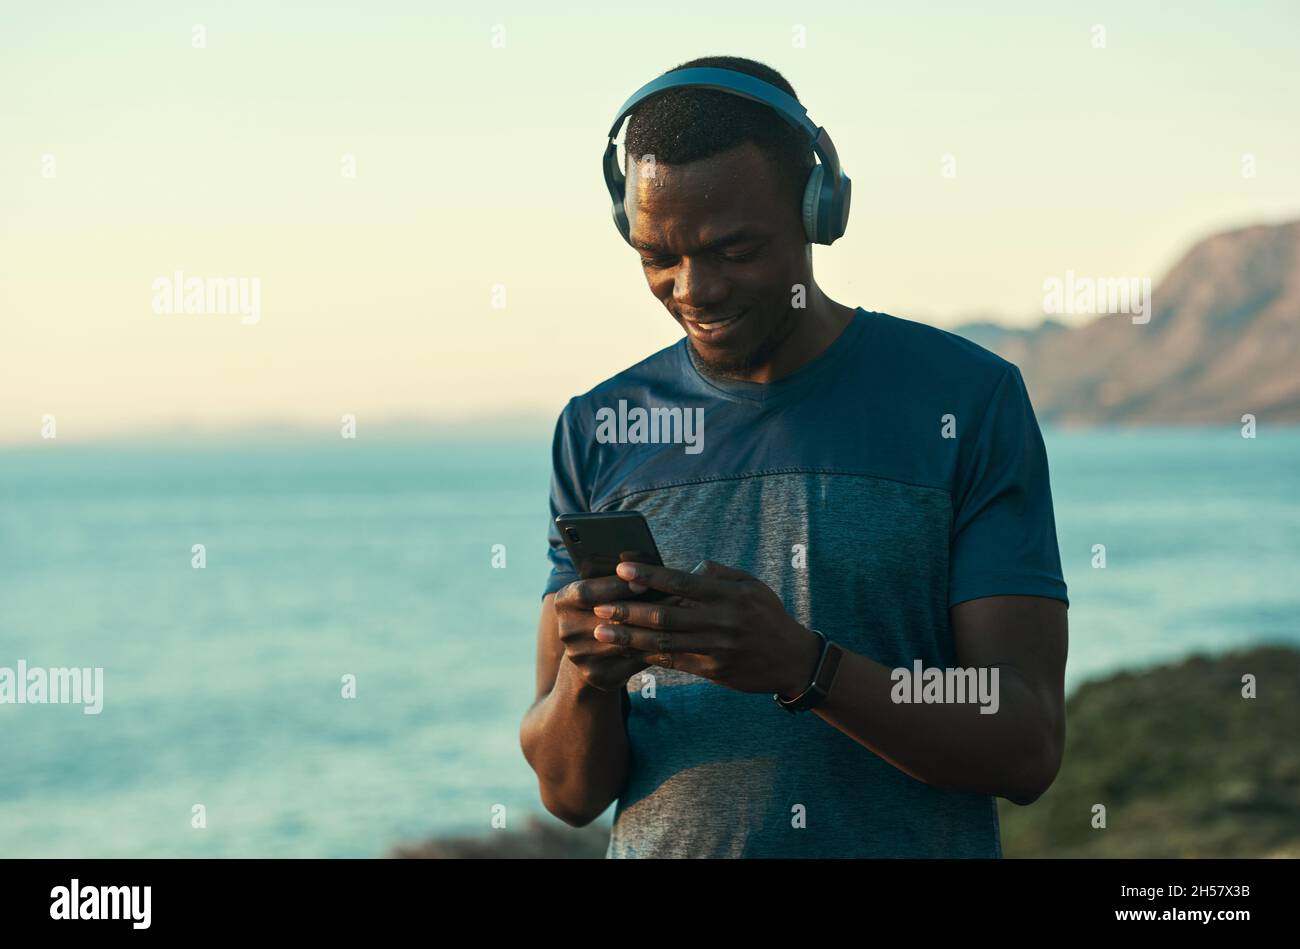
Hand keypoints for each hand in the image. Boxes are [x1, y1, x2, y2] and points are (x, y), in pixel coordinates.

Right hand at [553, 574, 675, 691]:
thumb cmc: (609, 606)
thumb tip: (636, 557)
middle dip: (639, 609)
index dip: (614, 587)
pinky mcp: (597, 675)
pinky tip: (673, 639)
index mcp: (563, 601)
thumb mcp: (605, 587)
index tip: (642, 581)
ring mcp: (579, 656)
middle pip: (605, 619)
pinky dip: (653, 650)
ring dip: (652, 630)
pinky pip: (631, 662)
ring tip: (677, 617)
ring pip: (622, 642)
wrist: (594, 651)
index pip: (585, 593)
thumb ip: (618, 574)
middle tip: (669, 599)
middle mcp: (566, 630)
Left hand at [591, 560, 822, 695]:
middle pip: (666, 615)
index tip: (621, 569)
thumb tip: (689, 567)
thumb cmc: (768, 615)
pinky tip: (626, 651)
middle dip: (628, 610)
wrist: (792, 660)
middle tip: (598, 605)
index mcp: (728, 595)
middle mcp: (721, 622)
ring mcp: (716, 649)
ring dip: (629, 637)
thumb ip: (719, 574)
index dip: (649, 575)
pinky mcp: (713, 671)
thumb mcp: (752, 585)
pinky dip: (648, 656)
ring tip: (601, 632)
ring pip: (664, 642)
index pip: (682, 581)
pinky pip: (674, 662)